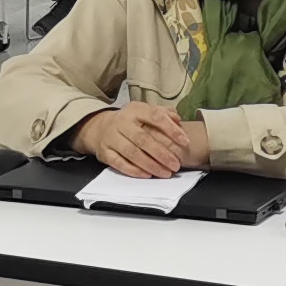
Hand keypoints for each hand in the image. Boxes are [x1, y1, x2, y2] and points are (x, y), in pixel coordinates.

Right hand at [75, 100, 199, 176]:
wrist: (100, 128)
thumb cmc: (130, 122)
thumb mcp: (145, 112)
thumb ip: (163, 113)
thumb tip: (177, 119)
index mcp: (135, 110)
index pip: (155, 116)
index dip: (171, 129)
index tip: (185, 141)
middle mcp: (121, 122)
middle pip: (143, 138)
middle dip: (162, 153)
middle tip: (176, 164)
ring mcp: (111, 138)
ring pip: (132, 153)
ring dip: (150, 165)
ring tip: (166, 173)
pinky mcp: (105, 153)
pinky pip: (119, 163)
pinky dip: (134, 170)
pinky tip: (147, 175)